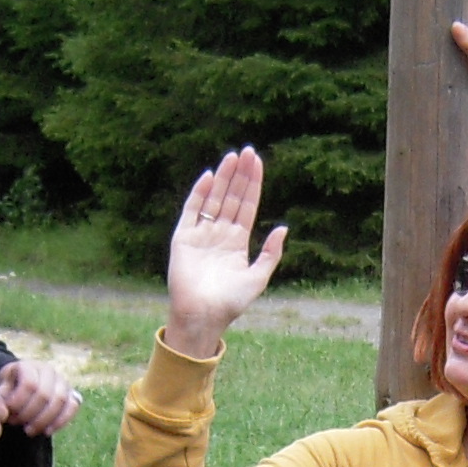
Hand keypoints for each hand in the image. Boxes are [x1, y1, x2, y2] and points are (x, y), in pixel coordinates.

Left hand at [0, 358, 81, 436]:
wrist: (23, 389)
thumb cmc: (9, 390)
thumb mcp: (0, 390)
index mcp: (28, 365)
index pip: (29, 384)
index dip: (18, 403)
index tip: (7, 415)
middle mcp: (48, 370)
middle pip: (44, 394)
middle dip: (29, 414)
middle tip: (17, 424)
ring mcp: (62, 381)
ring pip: (60, 401)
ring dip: (43, 420)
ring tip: (28, 430)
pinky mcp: (72, 393)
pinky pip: (73, 406)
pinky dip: (60, 421)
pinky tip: (46, 432)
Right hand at [163, 148, 286, 353]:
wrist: (202, 315)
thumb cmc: (231, 302)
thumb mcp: (258, 278)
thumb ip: (271, 253)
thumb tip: (284, 227)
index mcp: (238, 242)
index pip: (247, 205)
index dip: (253, 184)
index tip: (258, 162)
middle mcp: (220, 233)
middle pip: (232, 196)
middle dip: (240, 174)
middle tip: (248, 150)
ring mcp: (201, 233)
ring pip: (214, 198)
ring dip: (223, 177)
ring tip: (232, 156)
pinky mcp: (184, 237)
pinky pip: (192, 210)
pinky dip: (200, 193)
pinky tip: (210, 176)